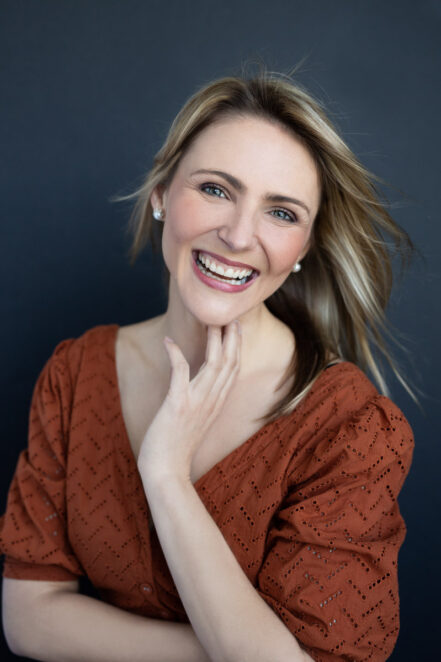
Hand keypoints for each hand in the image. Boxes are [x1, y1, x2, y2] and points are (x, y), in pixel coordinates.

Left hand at [137, 320, 240, 482]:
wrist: (167, 473)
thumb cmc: (176, 448)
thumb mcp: (195, 421)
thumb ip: (201, 403)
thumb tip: (195, 388)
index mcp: (217, 404)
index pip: (233, 369)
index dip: (236, 346)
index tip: (235, 326)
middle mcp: (212, 401)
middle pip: (229, 362)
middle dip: (231, 336)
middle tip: (229, 315)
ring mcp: (197, 402)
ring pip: (213, 363)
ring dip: (213, 339)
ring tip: (210, 319)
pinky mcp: (179, 404)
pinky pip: (180, 371)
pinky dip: (175, 353)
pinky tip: (169, 341)